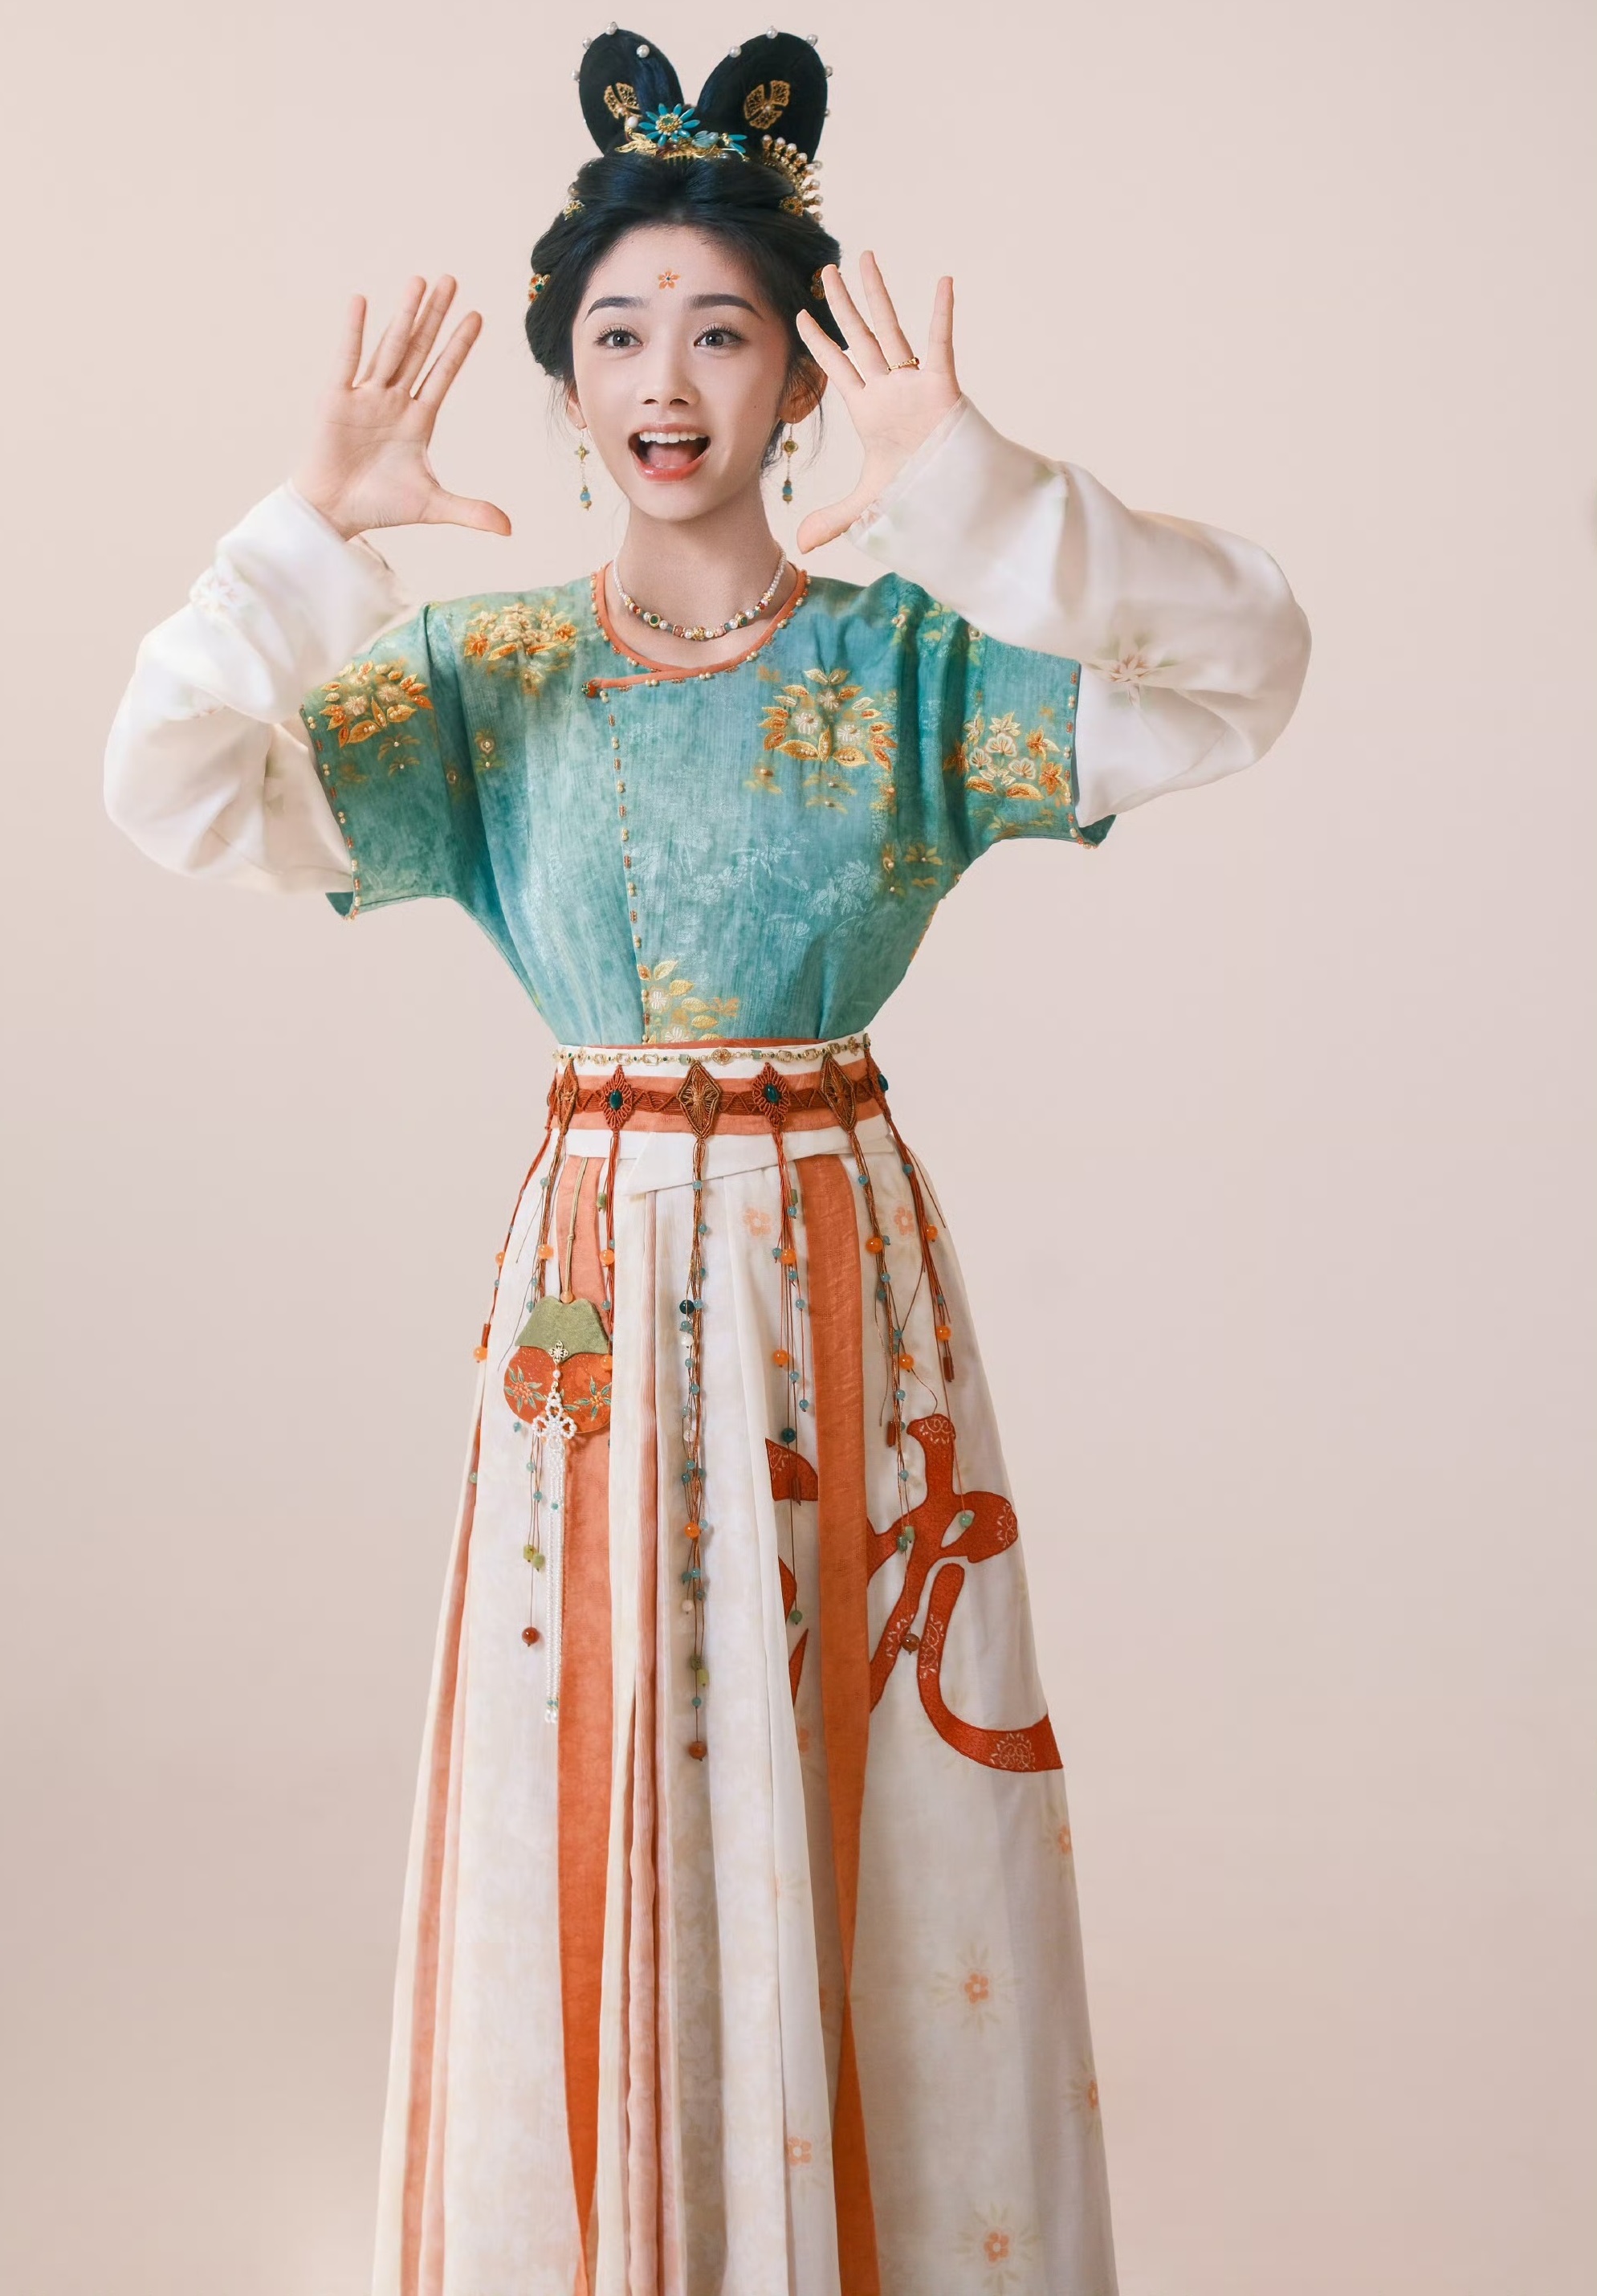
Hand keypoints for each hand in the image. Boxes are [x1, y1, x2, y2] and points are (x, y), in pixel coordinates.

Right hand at [290, 276, 510, 541]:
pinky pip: (348, 361)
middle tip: (450, 280)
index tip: (476, 315)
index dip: (459, 345)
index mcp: (418, 419)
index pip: (444, 373)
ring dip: (404, 316)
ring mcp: (365, 397)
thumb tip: (510, 529)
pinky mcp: (336, 400)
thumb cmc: (380, 506)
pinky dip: (354, 333)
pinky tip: (362, 302)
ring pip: (389, 348)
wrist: (334, 513)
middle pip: (419, 349)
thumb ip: (470, 511)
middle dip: (435, 316)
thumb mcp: (432, 506)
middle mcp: (393, 400)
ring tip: (418, 281)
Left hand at [793, 253, 960, 551]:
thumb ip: (834, 518)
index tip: (799, 314)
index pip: (837, 367)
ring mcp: (914, 383)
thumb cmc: (917, 490)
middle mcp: (887, 388)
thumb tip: (800, 546)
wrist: (952, 498)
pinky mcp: (942, 387)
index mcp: (868, 408)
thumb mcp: (868, 503)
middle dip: (840, 305)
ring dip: (877, 296)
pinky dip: (942, 315)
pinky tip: (942, 282)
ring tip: (865, 258)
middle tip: (825, 271)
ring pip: (891, 330)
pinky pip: (941, 345)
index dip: (818, 343)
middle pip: (859, 337)